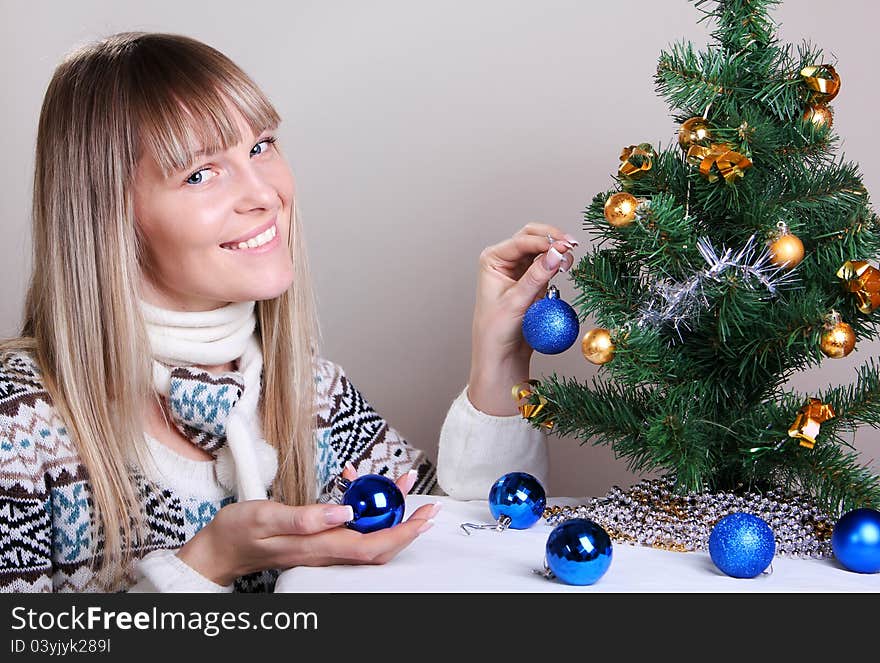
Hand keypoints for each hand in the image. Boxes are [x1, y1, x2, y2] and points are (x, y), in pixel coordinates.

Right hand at [177, 465, 436, 584]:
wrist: (221, 548)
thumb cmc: (240, 532)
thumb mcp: (267, 516)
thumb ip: (306, 517)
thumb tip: (343, 512)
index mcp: (320, 546)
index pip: (373, 545)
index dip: (403, 532)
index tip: (423, 516)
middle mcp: (327, 550)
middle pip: (378, 542)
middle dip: (406, 523)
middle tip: (426, 502)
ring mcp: (324, 546)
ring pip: (368, 534)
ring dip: (389, 512)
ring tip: (400, 485)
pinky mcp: (319, 539)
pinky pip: (351, 527)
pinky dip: (364, 508)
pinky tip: (357, 485)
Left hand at [468, 223, 577, 414]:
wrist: (501, 354)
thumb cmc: (497, 330)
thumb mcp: (517, 302)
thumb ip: (537, 276)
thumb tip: (557, 253)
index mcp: (492, 259)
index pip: (521, 241)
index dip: (545, 241)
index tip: (565, 247)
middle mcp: (504, 260)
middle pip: (531, 236)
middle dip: (552, 239)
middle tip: (572, 246)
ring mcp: (518, 268)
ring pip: (541, 248)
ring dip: (557, 250)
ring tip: (569, 260)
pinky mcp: (531, 279)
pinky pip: (547, 263)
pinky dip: (557, 262)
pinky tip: (566, 267)